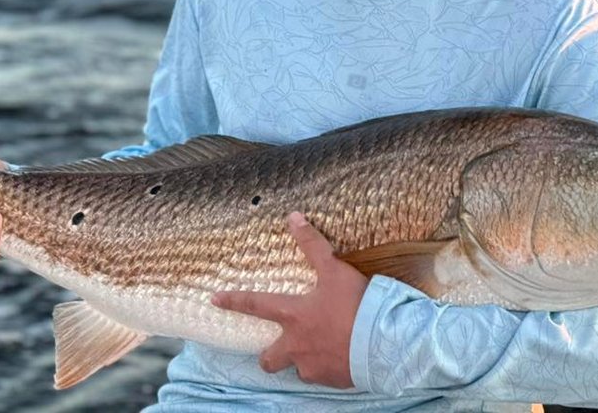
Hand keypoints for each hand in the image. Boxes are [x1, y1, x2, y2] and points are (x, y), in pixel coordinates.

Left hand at [212, 212, 367, 388]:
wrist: (382, 343)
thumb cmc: (355, 305)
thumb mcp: (334, 270)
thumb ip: (313, 245)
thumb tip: (293, 217)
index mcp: (293, 316)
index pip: (255, 305)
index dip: (233, 301)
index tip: (215, 300)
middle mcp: (296, 346)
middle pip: (268, 359)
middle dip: (267, 356)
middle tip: (274, 349)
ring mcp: (313, 367)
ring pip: (296, 368)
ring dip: (301, 360)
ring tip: (317, 350)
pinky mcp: (331, 381)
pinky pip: (322, 376)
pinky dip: (326, 368)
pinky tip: (339, 357)